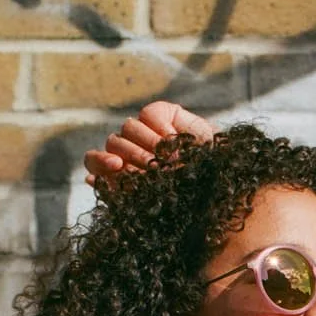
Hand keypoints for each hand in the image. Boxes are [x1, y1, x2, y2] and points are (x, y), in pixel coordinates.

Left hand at [83, 100, 215, 190]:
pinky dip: (160, 128)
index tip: (117, 166)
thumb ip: (125, 194)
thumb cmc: (190, 195)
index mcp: (122, 172)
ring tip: (169, 159)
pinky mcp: (162, 114)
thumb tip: (91, 180)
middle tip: (153, 168)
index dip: (100, 163)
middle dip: (132, 157)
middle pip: (112, 143)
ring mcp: (144, 131)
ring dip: (147, 144)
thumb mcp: (157, 201)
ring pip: (127, 128)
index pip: (95, 162)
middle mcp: (130, 149)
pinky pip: (149, 114)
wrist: (224, 177)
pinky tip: (174, 141)